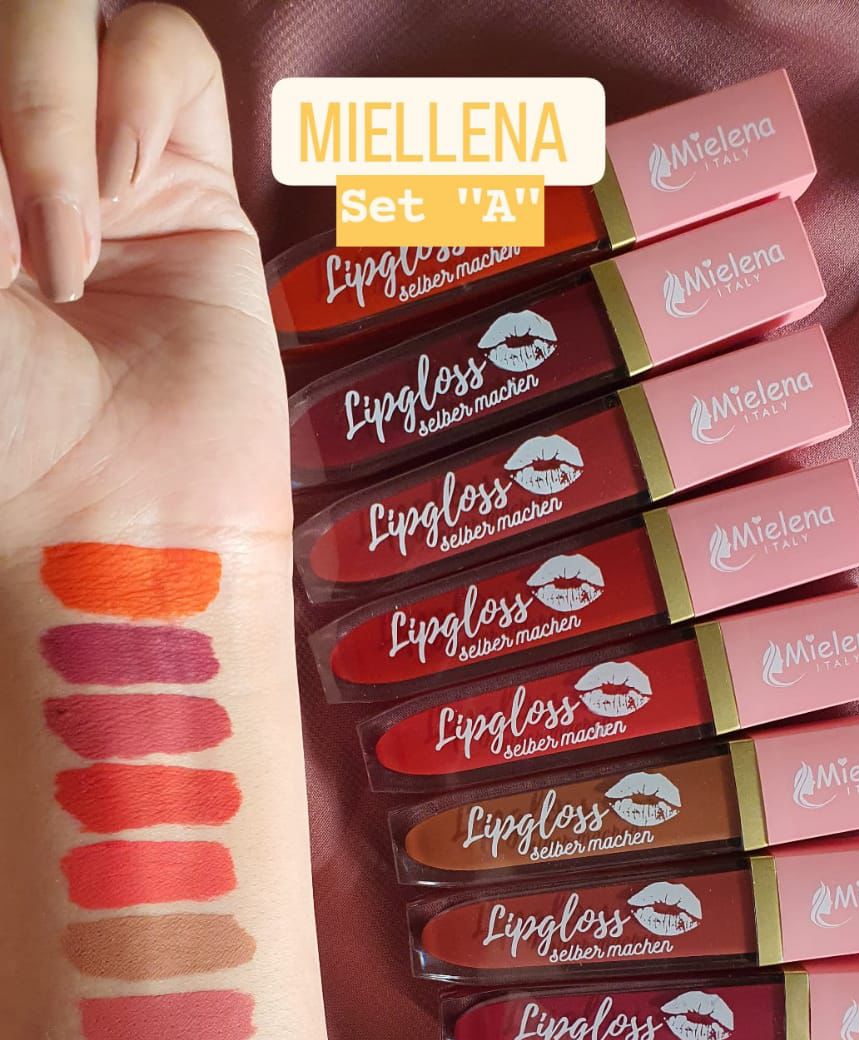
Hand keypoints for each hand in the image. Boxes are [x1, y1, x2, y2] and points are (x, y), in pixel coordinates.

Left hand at [0, 0, 289, 548]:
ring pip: (70, 17)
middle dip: (8, 106)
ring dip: (52, 112)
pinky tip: (123, 190)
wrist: (106, 523)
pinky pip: (167, 48)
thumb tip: (19, 109)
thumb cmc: (2, 430)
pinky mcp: (192, 184)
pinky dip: (136, 95)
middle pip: (8, 20)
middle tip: (7, 238)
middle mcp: (13, 165)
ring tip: (68, 245)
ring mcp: (102, 164)